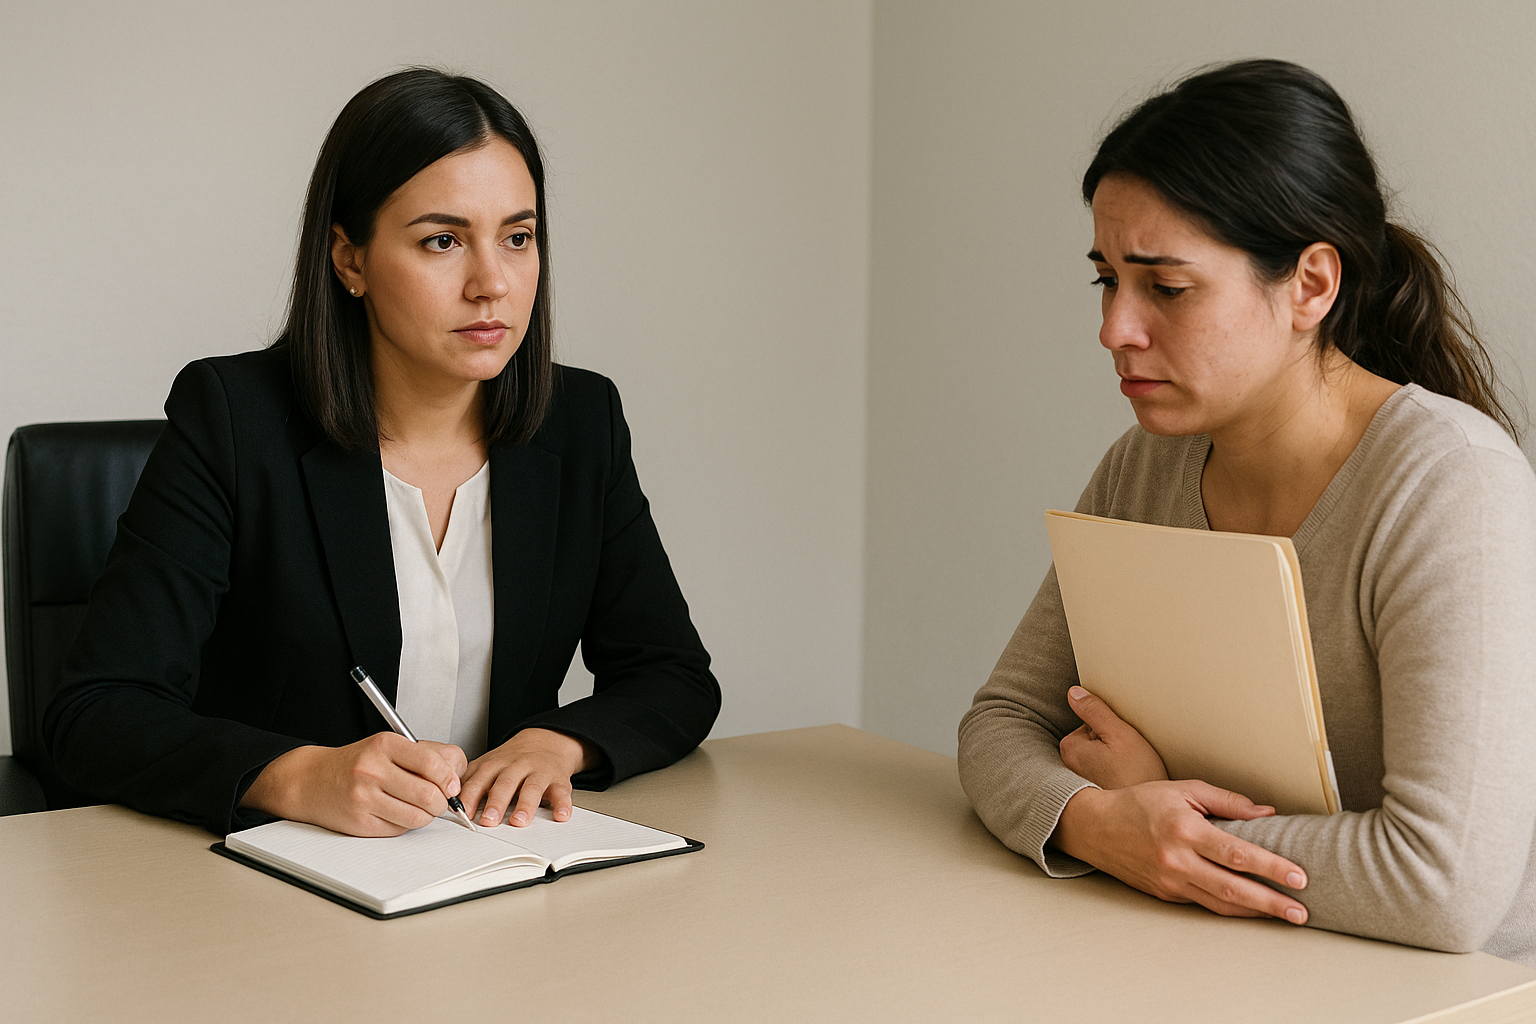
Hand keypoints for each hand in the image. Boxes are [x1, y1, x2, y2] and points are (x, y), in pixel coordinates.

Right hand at [239, 734, 468, 836]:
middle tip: (440, 801)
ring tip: (419, 808)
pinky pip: (398, 830)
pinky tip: (396, 813)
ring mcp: (364, 797)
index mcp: (385, 744)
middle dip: (442, 802)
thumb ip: (426, 755)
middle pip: (428, 794)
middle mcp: (372, 769)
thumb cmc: (357, 763)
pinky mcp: (359, 822)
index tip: (452, 786)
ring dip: (426, 816)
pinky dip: (405, 825)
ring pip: (416, 817)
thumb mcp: (390, 746)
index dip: (450, 779)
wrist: (313, 780)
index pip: (433, 763)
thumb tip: (457, 775)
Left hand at [459, 728, 600, 827]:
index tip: (462, 812)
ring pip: (532, 787)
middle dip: (496, 802)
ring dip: (525, 804)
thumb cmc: (513, 760)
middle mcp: (517, 766)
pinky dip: (563, 804)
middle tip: (488, 820)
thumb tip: (447, 803)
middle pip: (505, 783)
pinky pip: (561, 792)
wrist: (546, 741)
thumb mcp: (488, 765)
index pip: (480, 779)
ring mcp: (538, 772)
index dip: (470, 796)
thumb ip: (470, 782)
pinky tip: (560, 816)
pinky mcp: (559, 779)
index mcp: (496, 764)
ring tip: (519, 821)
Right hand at [1052, 781, 1308, 923]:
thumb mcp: (1183, 790)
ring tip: (1285, 916)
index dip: (1271, 867)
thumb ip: (1226, 801)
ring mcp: (1170, 881)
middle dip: (1271, 901)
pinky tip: (1251, 909)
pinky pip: (1204, 903)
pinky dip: (1231, 908)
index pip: (1237, 854)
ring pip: (1221, 903)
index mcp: (1185, 829)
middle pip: (1233, 887)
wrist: (1095, 827)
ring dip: (1256, 912)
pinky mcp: (1165, 894)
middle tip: (1301, 911)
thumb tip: (1266, 813)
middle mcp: (1177, 860)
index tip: (1298, 877)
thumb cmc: (1141, 803)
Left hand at [1059, 684, 1167, 788]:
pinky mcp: (1092, 795)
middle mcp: (1067, 767)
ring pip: (1100, 759)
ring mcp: (1078, 783)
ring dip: (1114, 762)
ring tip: (1129, 772)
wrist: (1151, 816)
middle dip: (1111, 746)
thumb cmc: (1137, 775)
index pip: (1090, 724)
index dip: (1112, 729)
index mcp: (1070, 748)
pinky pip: (1103, 776)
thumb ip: (1095, 710)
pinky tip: (1126, 784)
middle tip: (1129, 759)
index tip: (1123, 743)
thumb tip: (1074, 693)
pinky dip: (1114, 777)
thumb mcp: (1120, 734)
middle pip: (1093, 742)